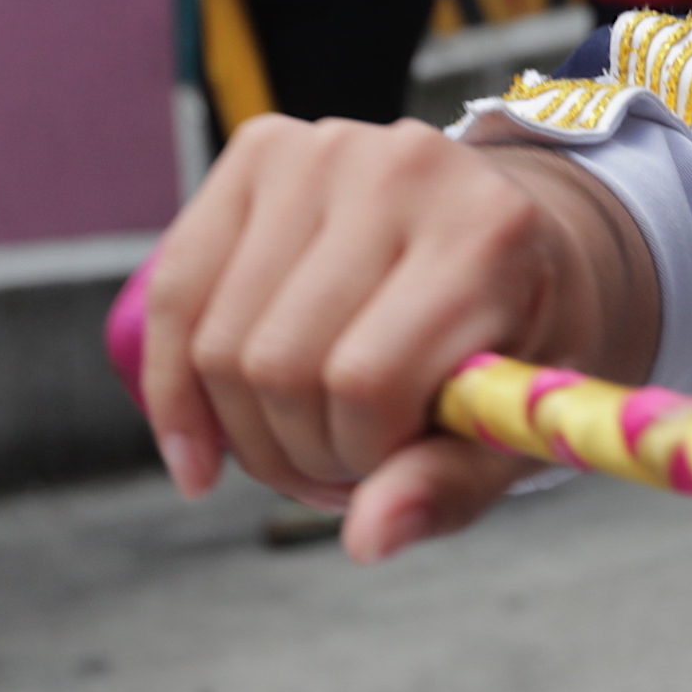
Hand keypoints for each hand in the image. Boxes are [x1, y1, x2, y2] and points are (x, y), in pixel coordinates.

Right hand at [139, 117, 658, 557]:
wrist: (515, 238)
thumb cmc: (518, 341)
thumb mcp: (515, 426)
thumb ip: (448, 485)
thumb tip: (366, 542)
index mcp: (487, 231)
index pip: (368, 381)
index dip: (362, 458)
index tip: (391, 473)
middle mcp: (403, 166)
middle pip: (279, 365)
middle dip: (300, 454)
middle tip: (343, 469)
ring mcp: (323, 148)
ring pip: (219, 344)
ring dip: (245, 433)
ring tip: (305, 441)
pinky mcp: (260, 152)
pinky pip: (176, 291)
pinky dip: (173, 388)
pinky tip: (198, 452)